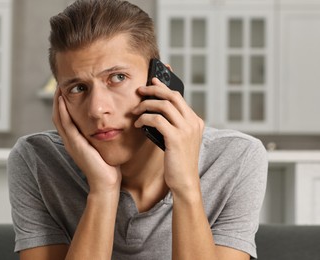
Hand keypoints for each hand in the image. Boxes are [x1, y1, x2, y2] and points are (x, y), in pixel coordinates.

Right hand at [52, 87, 121, 194]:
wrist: (106, 183)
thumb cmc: (108, 166)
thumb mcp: (102, 146)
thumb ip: (101, 136)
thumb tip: (109, 124)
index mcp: (75, 140)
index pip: (65, 118)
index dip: (63, 104)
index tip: (67, 90)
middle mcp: (70, 140)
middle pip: (58, 116)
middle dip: (57, 100)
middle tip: (60, 84)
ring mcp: (70, 143)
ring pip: (58, 118)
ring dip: (57, 102)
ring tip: (59, 88)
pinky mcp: (75, 145)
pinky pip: (66, 125)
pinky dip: (62, 111)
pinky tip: (62, 100)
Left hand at [133, 77, 203, 192]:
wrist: (185, 182)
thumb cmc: (178, 162)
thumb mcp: (179, 140)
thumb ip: (173, 125)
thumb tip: (156, 112)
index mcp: (195, 121)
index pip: (178, 97)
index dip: (163, 88)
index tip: (152, 81)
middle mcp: (193, 122)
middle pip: (172, 96)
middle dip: (154, 90)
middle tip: (140, 91)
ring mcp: (186, 129)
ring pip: (163, 105)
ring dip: (146, 105)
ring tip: (135, 111)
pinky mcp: (176, 138)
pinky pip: (157, 119)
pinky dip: (144, 119)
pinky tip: (137, 125)